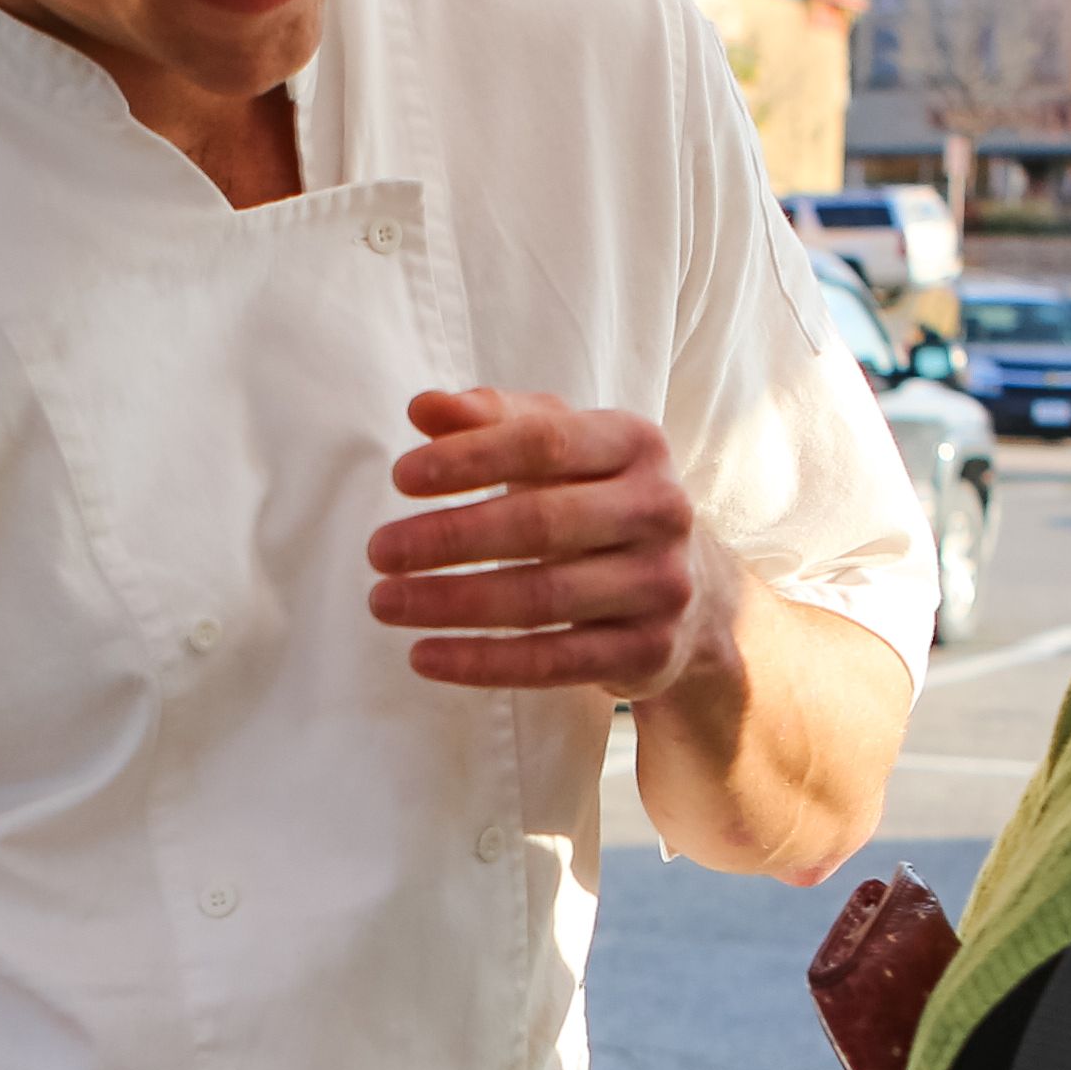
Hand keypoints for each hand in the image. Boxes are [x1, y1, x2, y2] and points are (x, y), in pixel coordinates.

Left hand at [369, 388, 731, 696]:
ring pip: (542, 598)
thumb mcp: (561, 448)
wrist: (691, 594)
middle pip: (541, 524)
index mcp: (637, 443)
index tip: (400, 477)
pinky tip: (423, 656)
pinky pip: (552, 662)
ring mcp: (660, 585)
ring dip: (452, 603)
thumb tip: (423, 407)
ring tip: (385, 602)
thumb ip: (494, 420)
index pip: (546, 442)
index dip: (470, 458)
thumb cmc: (598, 501)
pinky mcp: (648, 652)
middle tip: (378, 550)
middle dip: (449, 537)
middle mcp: (660, 510)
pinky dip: (482, 662)